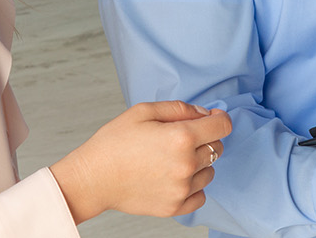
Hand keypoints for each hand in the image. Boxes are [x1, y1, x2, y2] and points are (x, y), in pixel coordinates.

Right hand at [50, 100, 231, 222]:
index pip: (222, 126)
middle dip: (205, 139)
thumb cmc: (114, 142)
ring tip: (172, 160)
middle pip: (218, 147)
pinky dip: (193, 187)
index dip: (219, 118)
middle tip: (180, 138)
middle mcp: (186, 164)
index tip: (211, 118)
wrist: (92, 178)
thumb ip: (179, 108)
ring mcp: (181, 189)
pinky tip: (174, 178)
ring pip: (210, 171)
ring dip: (199, 163)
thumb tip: (204, 113)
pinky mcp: (174, 207)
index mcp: (181, 137)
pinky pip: (201, 195)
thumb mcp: (144, 111)